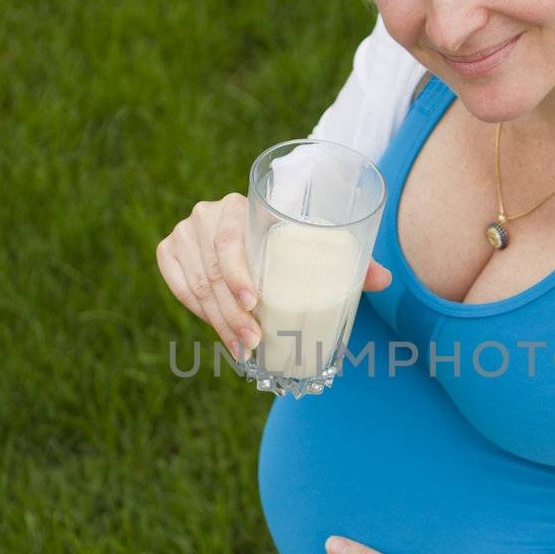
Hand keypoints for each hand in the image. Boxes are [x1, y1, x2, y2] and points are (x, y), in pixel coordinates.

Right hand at [155, 194, 392, 365]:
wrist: (246, 228)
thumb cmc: (289, 239)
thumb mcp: (314, 245)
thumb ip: (350, 259)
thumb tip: (385, 280)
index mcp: (239, 205)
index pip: (230, 242)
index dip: (238, 275)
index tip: (256, 304)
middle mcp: (205, 215)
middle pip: (213, 271)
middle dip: (233, 313)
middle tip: (254, 343)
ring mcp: (183, 233)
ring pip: (196, 286)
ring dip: (219, 322)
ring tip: (244, 348)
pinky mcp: (169, 252)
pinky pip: (180, 289)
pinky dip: (201, 315)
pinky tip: (222, 336)